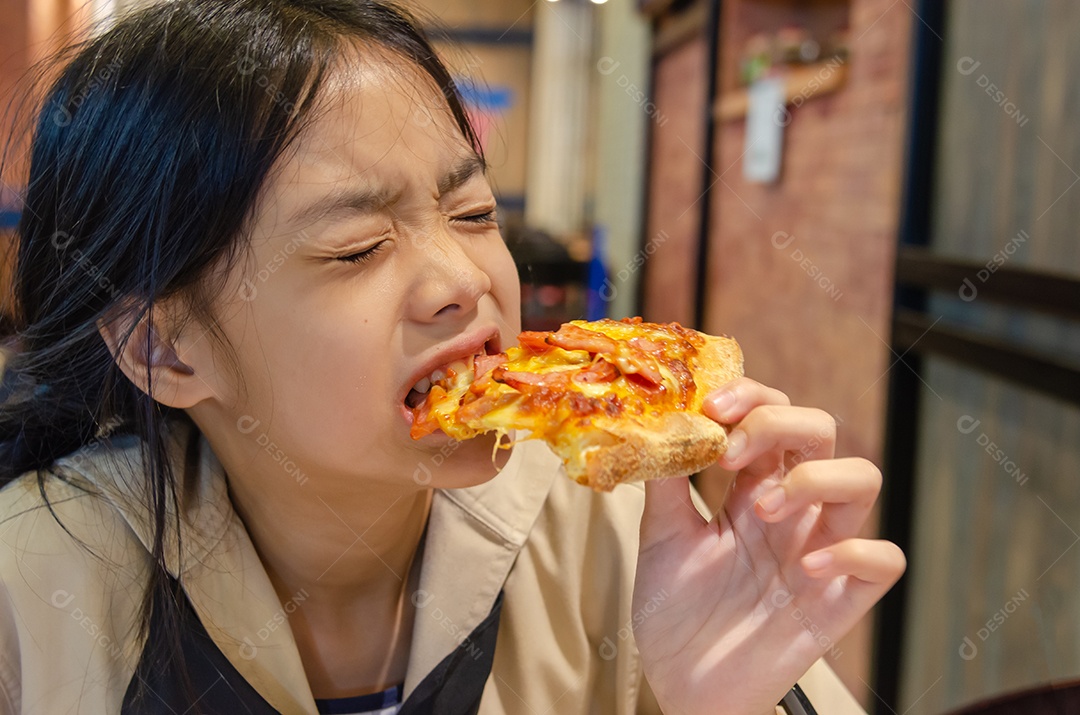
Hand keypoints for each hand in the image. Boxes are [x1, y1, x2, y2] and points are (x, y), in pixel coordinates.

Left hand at [632, 378, 904, 714]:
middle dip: (781, 423)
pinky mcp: (840, 600)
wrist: (683, 685)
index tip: (713, 408)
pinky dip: (853, 551)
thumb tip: (657, 424)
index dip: (753, 398)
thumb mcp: (659, 538)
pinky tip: (805, 565)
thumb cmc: (675, 611)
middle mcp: (791, 510)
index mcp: (748, 487)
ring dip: (816, 478)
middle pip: (822, 431)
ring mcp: (819, 550)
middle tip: (732, 450)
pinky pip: (883, 560)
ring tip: (765, 508)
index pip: (772, 415)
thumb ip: (663, 483)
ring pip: (864, 480)